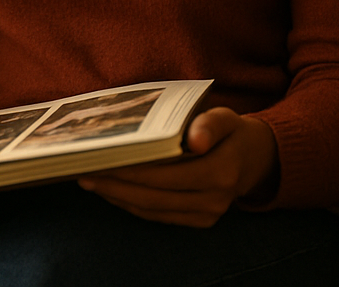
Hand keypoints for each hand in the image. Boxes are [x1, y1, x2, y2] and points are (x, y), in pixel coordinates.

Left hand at [77, 107, 277, 226]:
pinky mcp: (198, 221)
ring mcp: (206, 215)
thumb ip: (211, 124)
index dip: (134, 171)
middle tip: (85, 171)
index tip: (104, 161)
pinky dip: (132, 204)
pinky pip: (158, 216)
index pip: (169, 175)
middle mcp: (214, 200)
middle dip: (116, 186)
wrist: (253, 160)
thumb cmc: (231, 132)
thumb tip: (196, 139)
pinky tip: (112, 190)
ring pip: (153, 210)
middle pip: (155, 197)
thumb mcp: (226, 117)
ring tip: (90, 180)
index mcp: (222, 172)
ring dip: (118, 197)